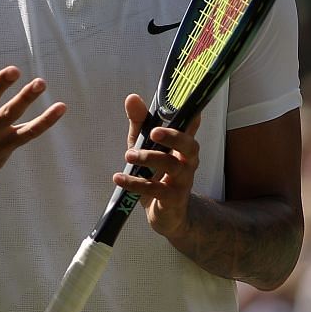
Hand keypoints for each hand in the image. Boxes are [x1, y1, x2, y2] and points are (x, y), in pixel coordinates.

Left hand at [116, 93, 200, 239]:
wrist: (165, 214)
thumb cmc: (156, 173)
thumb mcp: (143, 145)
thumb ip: (139, 123)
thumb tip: (132, 97)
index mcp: (182, 145)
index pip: (190, 126)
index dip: (191, 116)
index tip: (190, 107)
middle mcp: (187, 161)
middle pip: (189, 145)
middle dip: (173, 137)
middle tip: (154, 132)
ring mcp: (183, 181)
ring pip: (172, 166)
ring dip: (149, 159)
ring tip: (128, 155)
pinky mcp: (172, 199)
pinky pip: (157, 190)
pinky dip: (136, 183)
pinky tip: (119, 178)